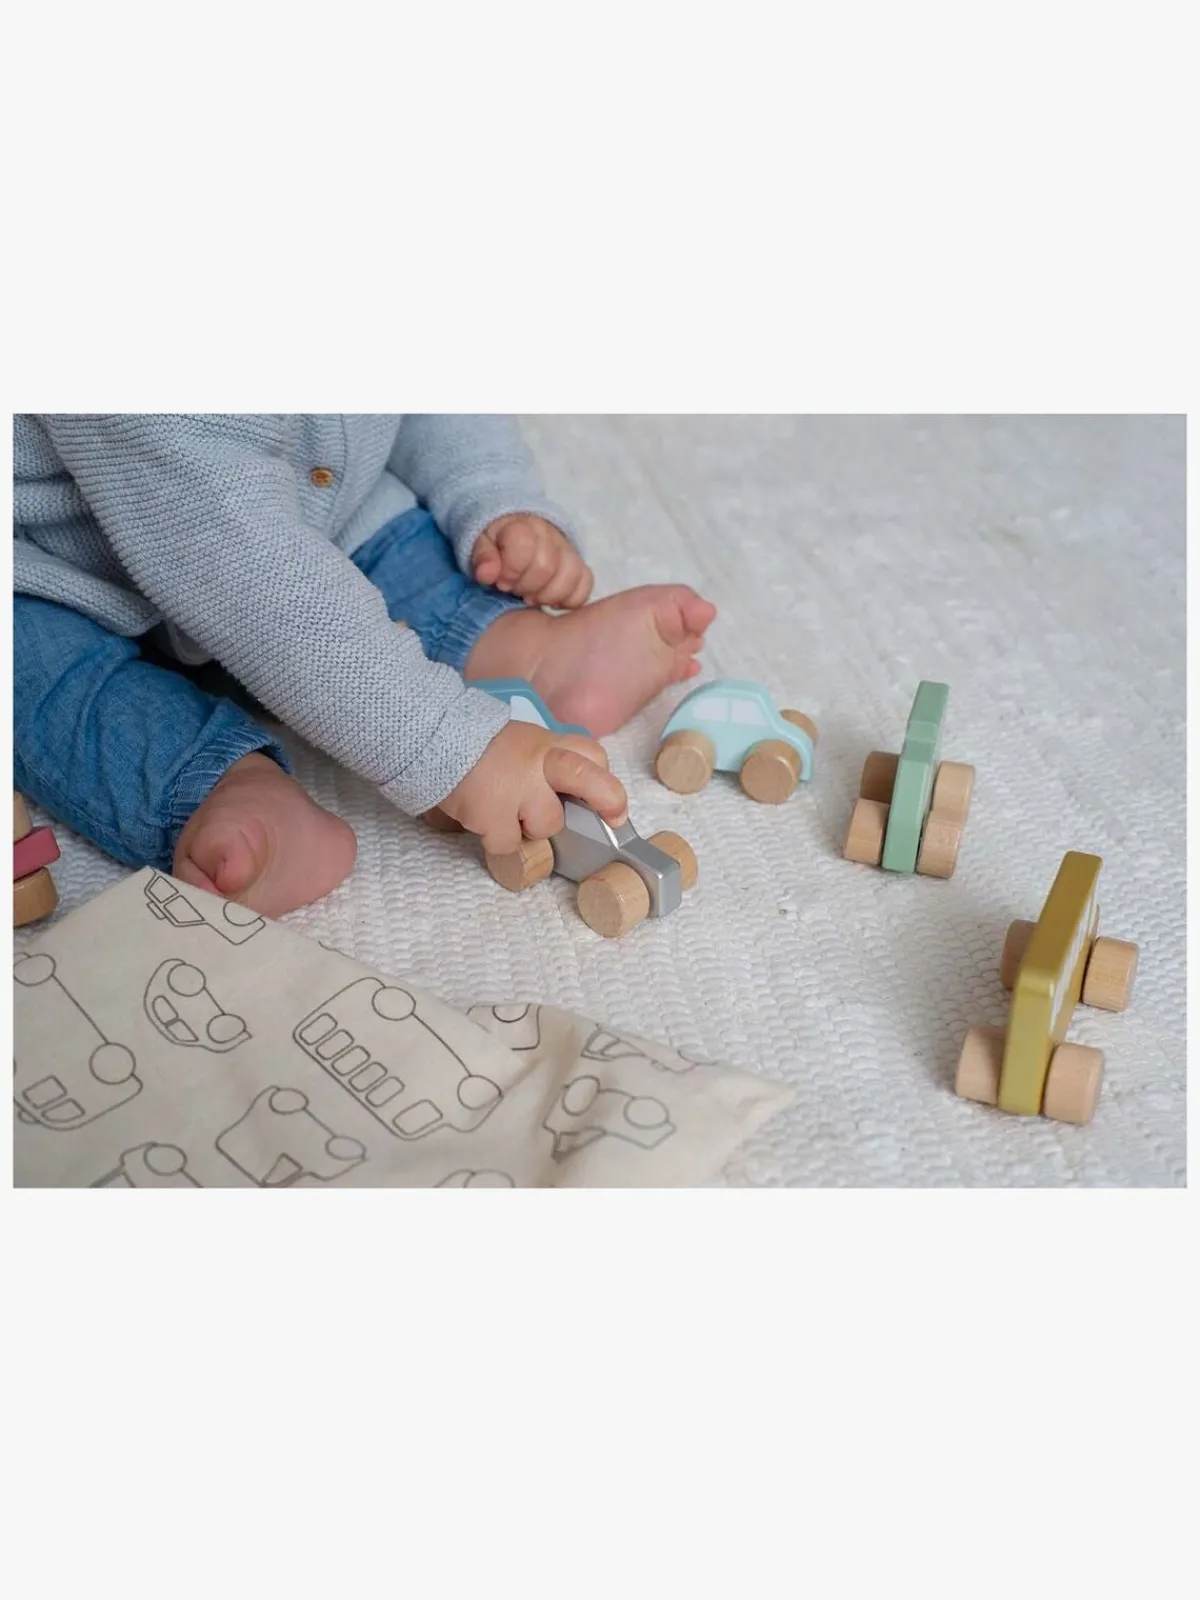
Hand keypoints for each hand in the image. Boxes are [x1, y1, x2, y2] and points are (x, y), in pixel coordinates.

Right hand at [439, 720, 625, 856]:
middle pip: (589, 780)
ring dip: (530, 827)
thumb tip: (563, 790)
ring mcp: (517, 791)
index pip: (591, 754)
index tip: (610, 801)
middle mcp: (538, 764)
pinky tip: (485, 822)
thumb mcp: (518, 739)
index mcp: (546, 742)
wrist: (430, 736)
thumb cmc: (475, 741)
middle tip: (614, 817)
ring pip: (546, 825)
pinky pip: (509, 845)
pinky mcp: (492, 816)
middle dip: (608, 799)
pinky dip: (498, 841)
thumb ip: (543, 760)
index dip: (603, 777)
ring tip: (507, 812)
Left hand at [471, 514, 593, 608]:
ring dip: (549, 595)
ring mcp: (567, 551)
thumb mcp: (480, 545)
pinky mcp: (579, 566)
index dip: (511, 571)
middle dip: (527, 586)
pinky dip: (570, 598)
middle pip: (547, 567)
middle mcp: (550, 535)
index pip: (524, 548)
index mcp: (522, 527)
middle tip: (515, 590)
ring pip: (571, 576)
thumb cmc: (497, 545)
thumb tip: (487, 574)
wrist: (517, 533)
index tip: (502, 582)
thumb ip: (482, 557)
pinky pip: (586, 584)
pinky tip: (552, 601)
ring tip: (532, 597)